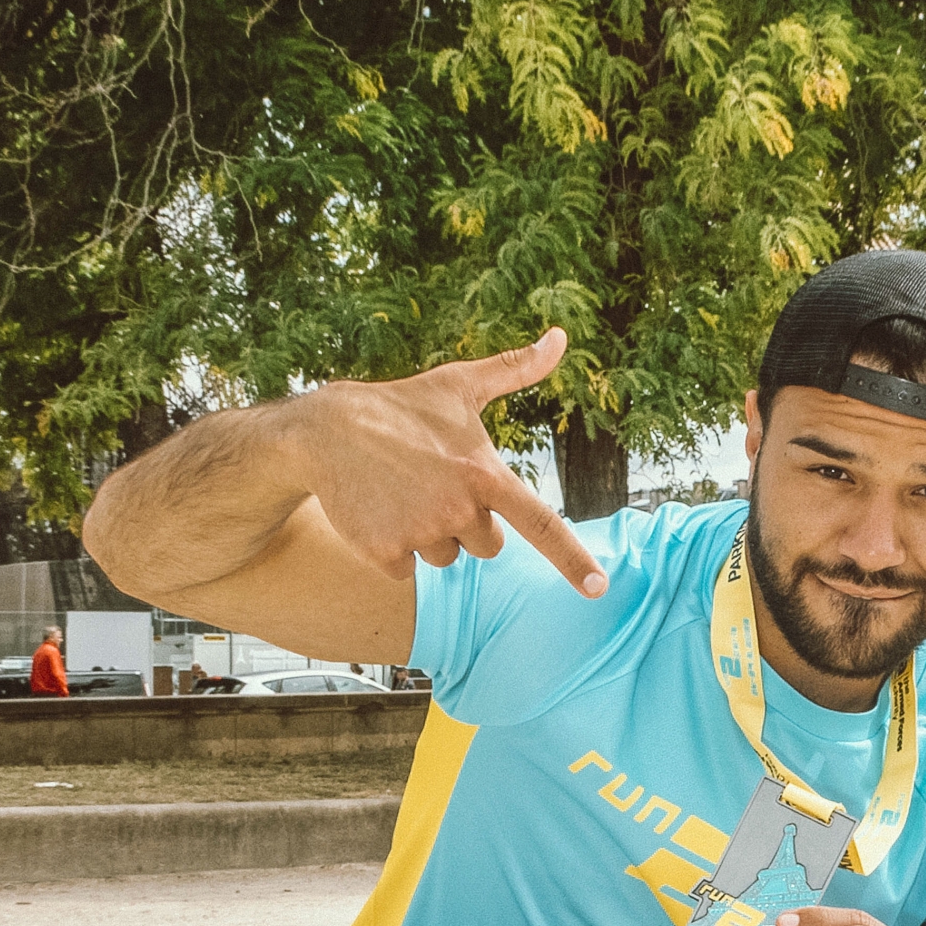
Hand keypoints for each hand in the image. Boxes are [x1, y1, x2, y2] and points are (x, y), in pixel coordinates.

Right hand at [295, 328, 607, 596]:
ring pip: (447, 558)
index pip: (540, 524)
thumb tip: (560, 336)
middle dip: (467, 524)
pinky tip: (378, 511)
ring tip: (402, 493)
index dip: (572, 559)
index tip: (598, 589)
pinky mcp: (385, 552)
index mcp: (483, 473)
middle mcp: (457, 508)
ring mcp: (420, 532)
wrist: (326, 430)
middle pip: (488, 546)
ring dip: (429, 535)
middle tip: (433, 485)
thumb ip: (516, 369)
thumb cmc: (402, 407)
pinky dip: (393, 548)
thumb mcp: (460, 385)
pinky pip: (408, 570)